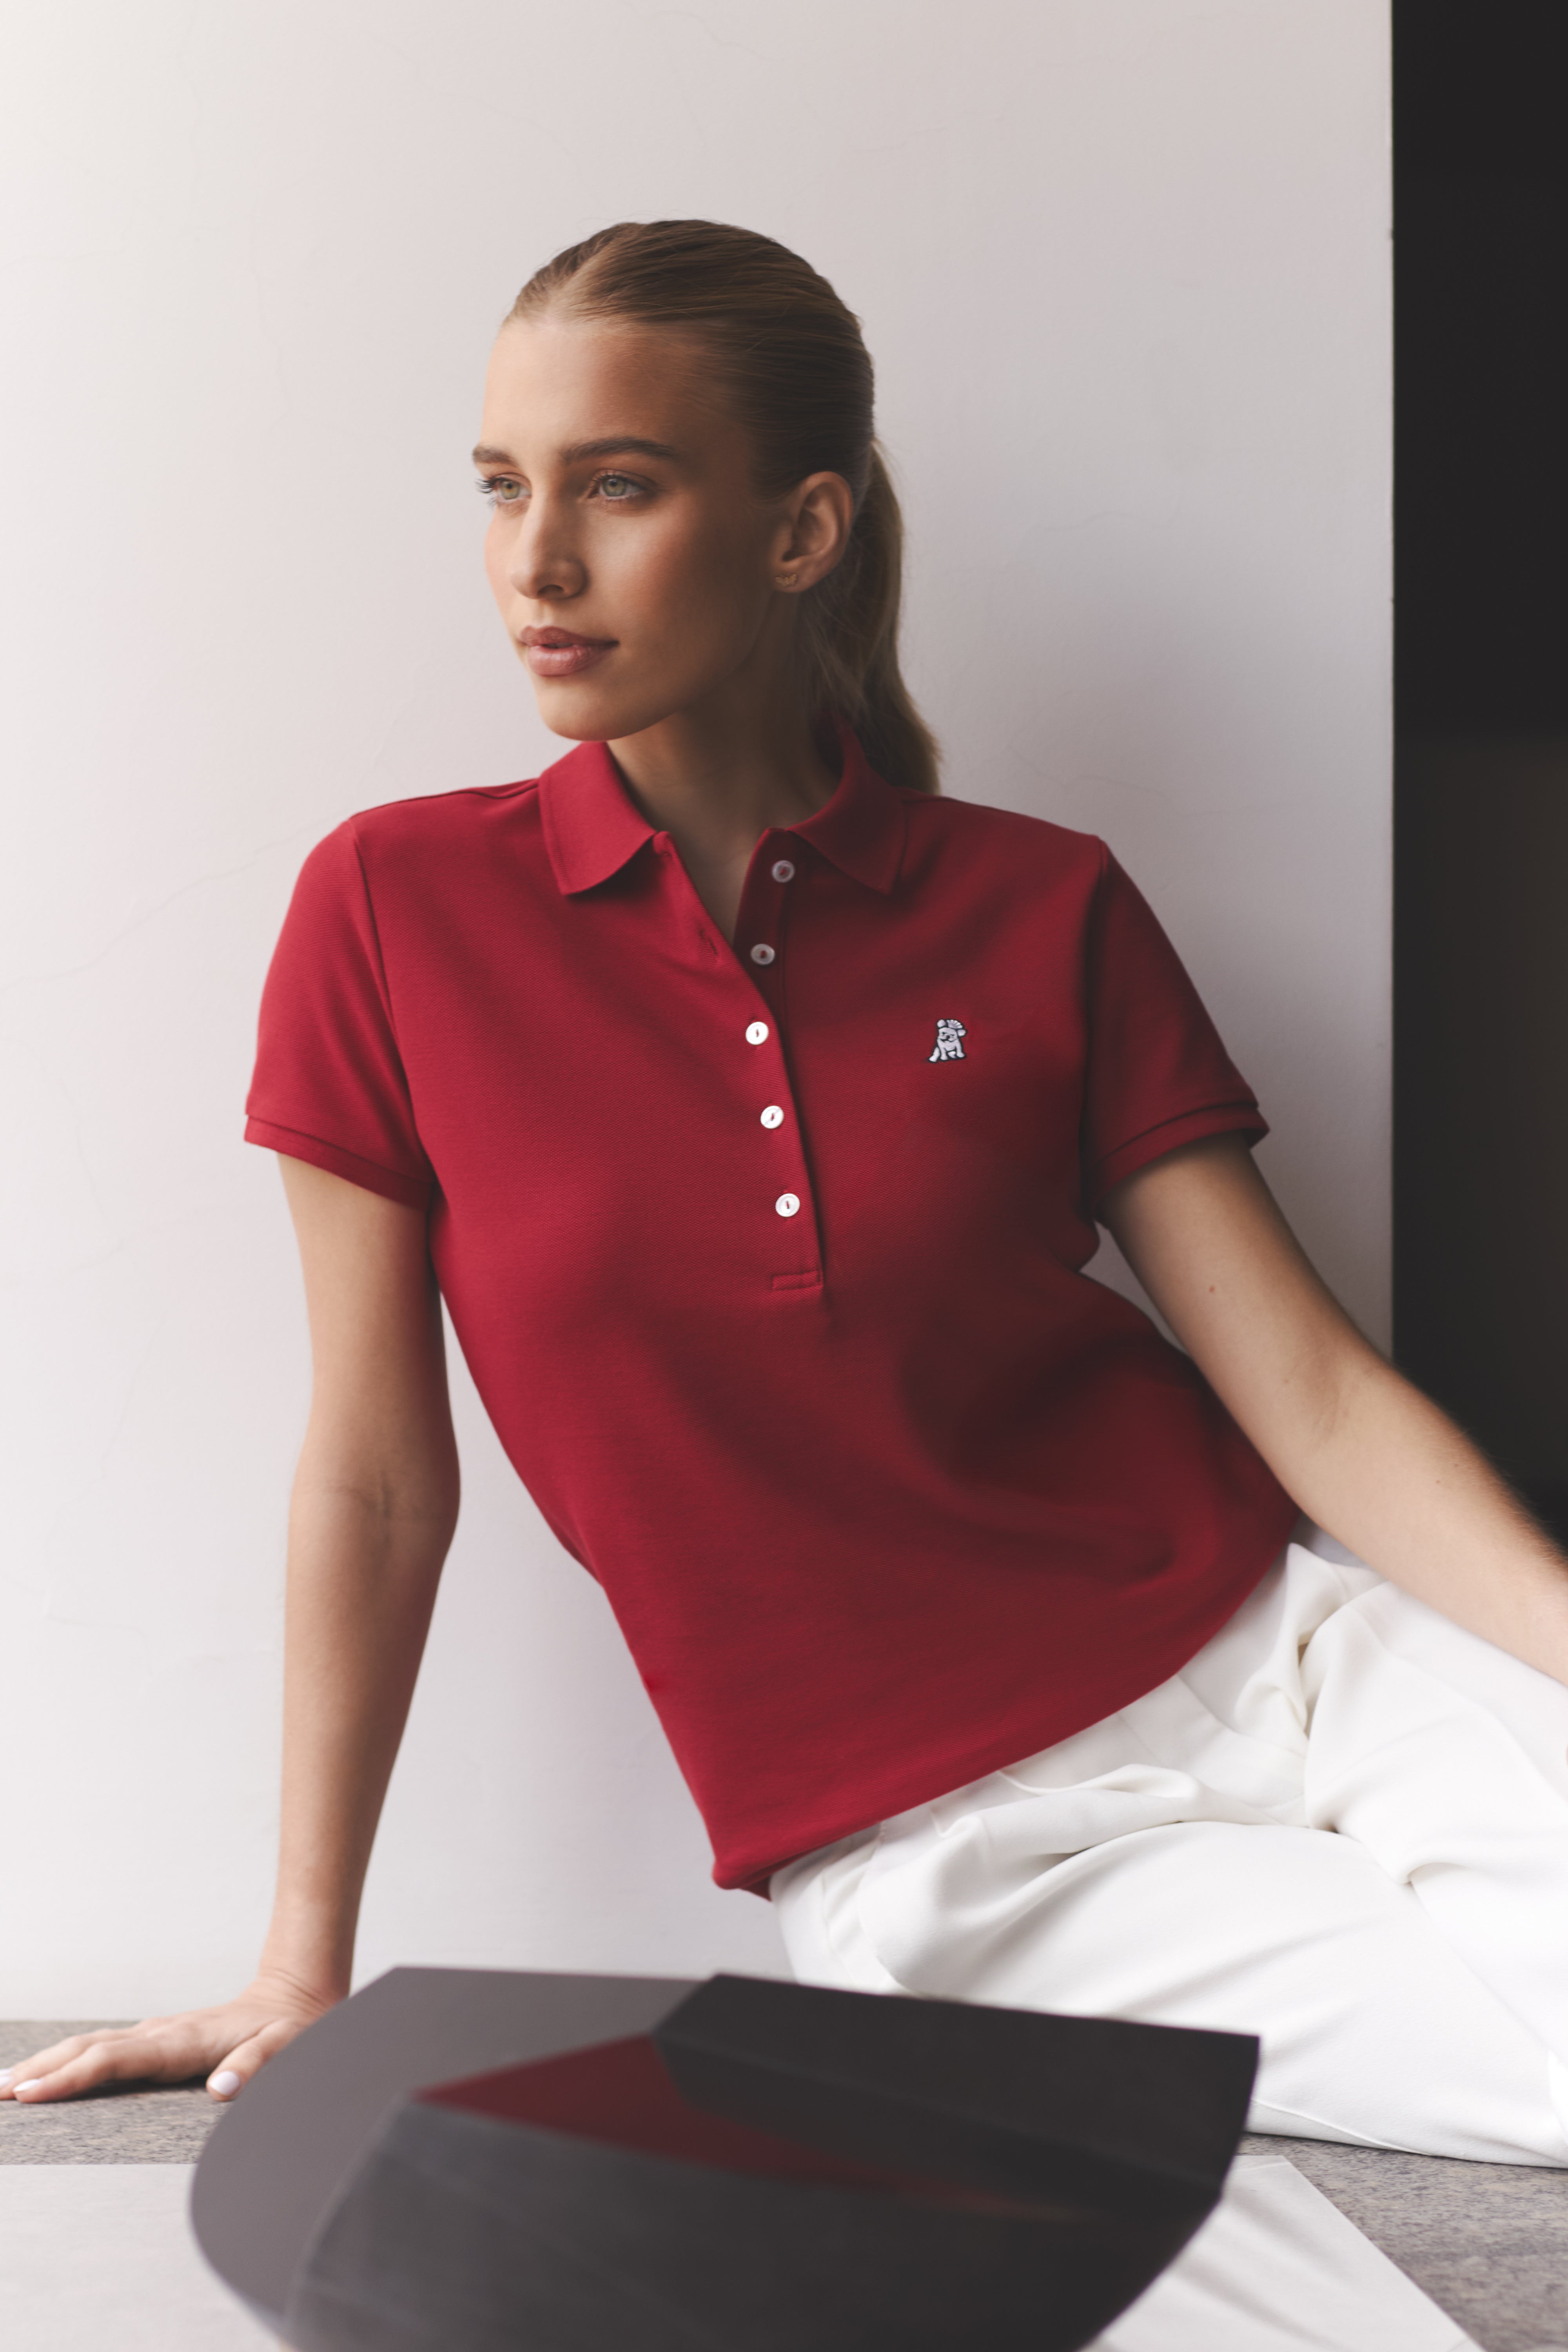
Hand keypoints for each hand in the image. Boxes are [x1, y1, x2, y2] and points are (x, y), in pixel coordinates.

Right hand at [0, 1967, 339, 2104]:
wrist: (296, 1994)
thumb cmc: (292, 2029)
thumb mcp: (288, 2049)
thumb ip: (256, 2066)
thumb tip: (222, 2090)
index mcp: (183, 2041)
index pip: (117, 2060)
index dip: (74, 2077)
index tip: (33, 2093)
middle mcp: (161, 2033)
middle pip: (91, 2050)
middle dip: (43, 2070)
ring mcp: (156, 2033)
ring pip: (91, 2046)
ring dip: (48, 2063)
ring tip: (5, 2086)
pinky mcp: (157, 2038)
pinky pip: (104, 2050)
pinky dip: (69, 2060)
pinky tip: (48, 2074)